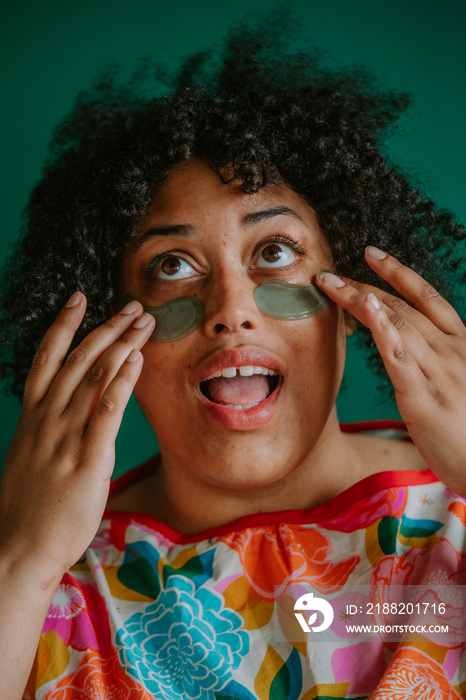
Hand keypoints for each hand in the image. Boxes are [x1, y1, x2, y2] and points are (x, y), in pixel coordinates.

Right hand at [0, 293, 154, 578]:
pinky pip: (105, 412)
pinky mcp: (87, 460)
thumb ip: (47, 431)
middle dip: (107, 328)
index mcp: (33, 416)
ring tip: (144, 322)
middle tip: (133, 306)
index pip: (47, 358)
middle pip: (78, 360)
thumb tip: (67, 415)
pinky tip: (137, 361)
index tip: (80, 298)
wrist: (16, 548)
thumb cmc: (25, 508)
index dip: (64, 324)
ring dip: (121, 345)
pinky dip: (122, 382)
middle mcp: (48, 419)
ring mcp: (66, 438)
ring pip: (94, 378)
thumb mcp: (29, 457)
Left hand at [316, 246, 465, 496]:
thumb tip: (413, 348)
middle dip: (363, 285)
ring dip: (360, 299)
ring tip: (331, 284)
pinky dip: (383, 329)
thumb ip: (440, 362)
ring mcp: (438, 370)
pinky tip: (366, 309)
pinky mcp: (424, 396)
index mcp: (460, 345)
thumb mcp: (462, 385)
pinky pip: (400, 356)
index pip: (426, 298)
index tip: (373, 254)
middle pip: (402, 306)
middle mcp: (450, 350)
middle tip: (330, 273)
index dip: (398, 273)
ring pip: (396, 322)